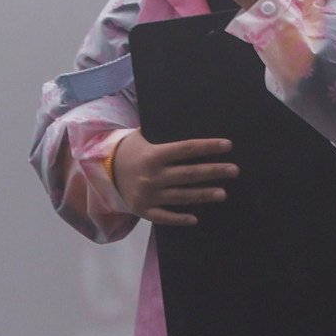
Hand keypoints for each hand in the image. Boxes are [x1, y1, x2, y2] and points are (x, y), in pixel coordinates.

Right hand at [106, 132, 236, 227]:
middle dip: (214, 171)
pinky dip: (179, 218)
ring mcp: (148, 195)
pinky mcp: (143, 210)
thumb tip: (184, 116)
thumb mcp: (140, 136)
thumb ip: (160, 131)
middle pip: (189, 174)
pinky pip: (164, 217)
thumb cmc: (127, 151)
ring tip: (223, 193)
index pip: (186, 149)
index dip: (208, 147)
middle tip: (234, 170)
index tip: (227, 145)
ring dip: (204, 195)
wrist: (101, 171)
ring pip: (182, 196)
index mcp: (153, 155)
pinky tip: (195, 219)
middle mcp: (152, 175)